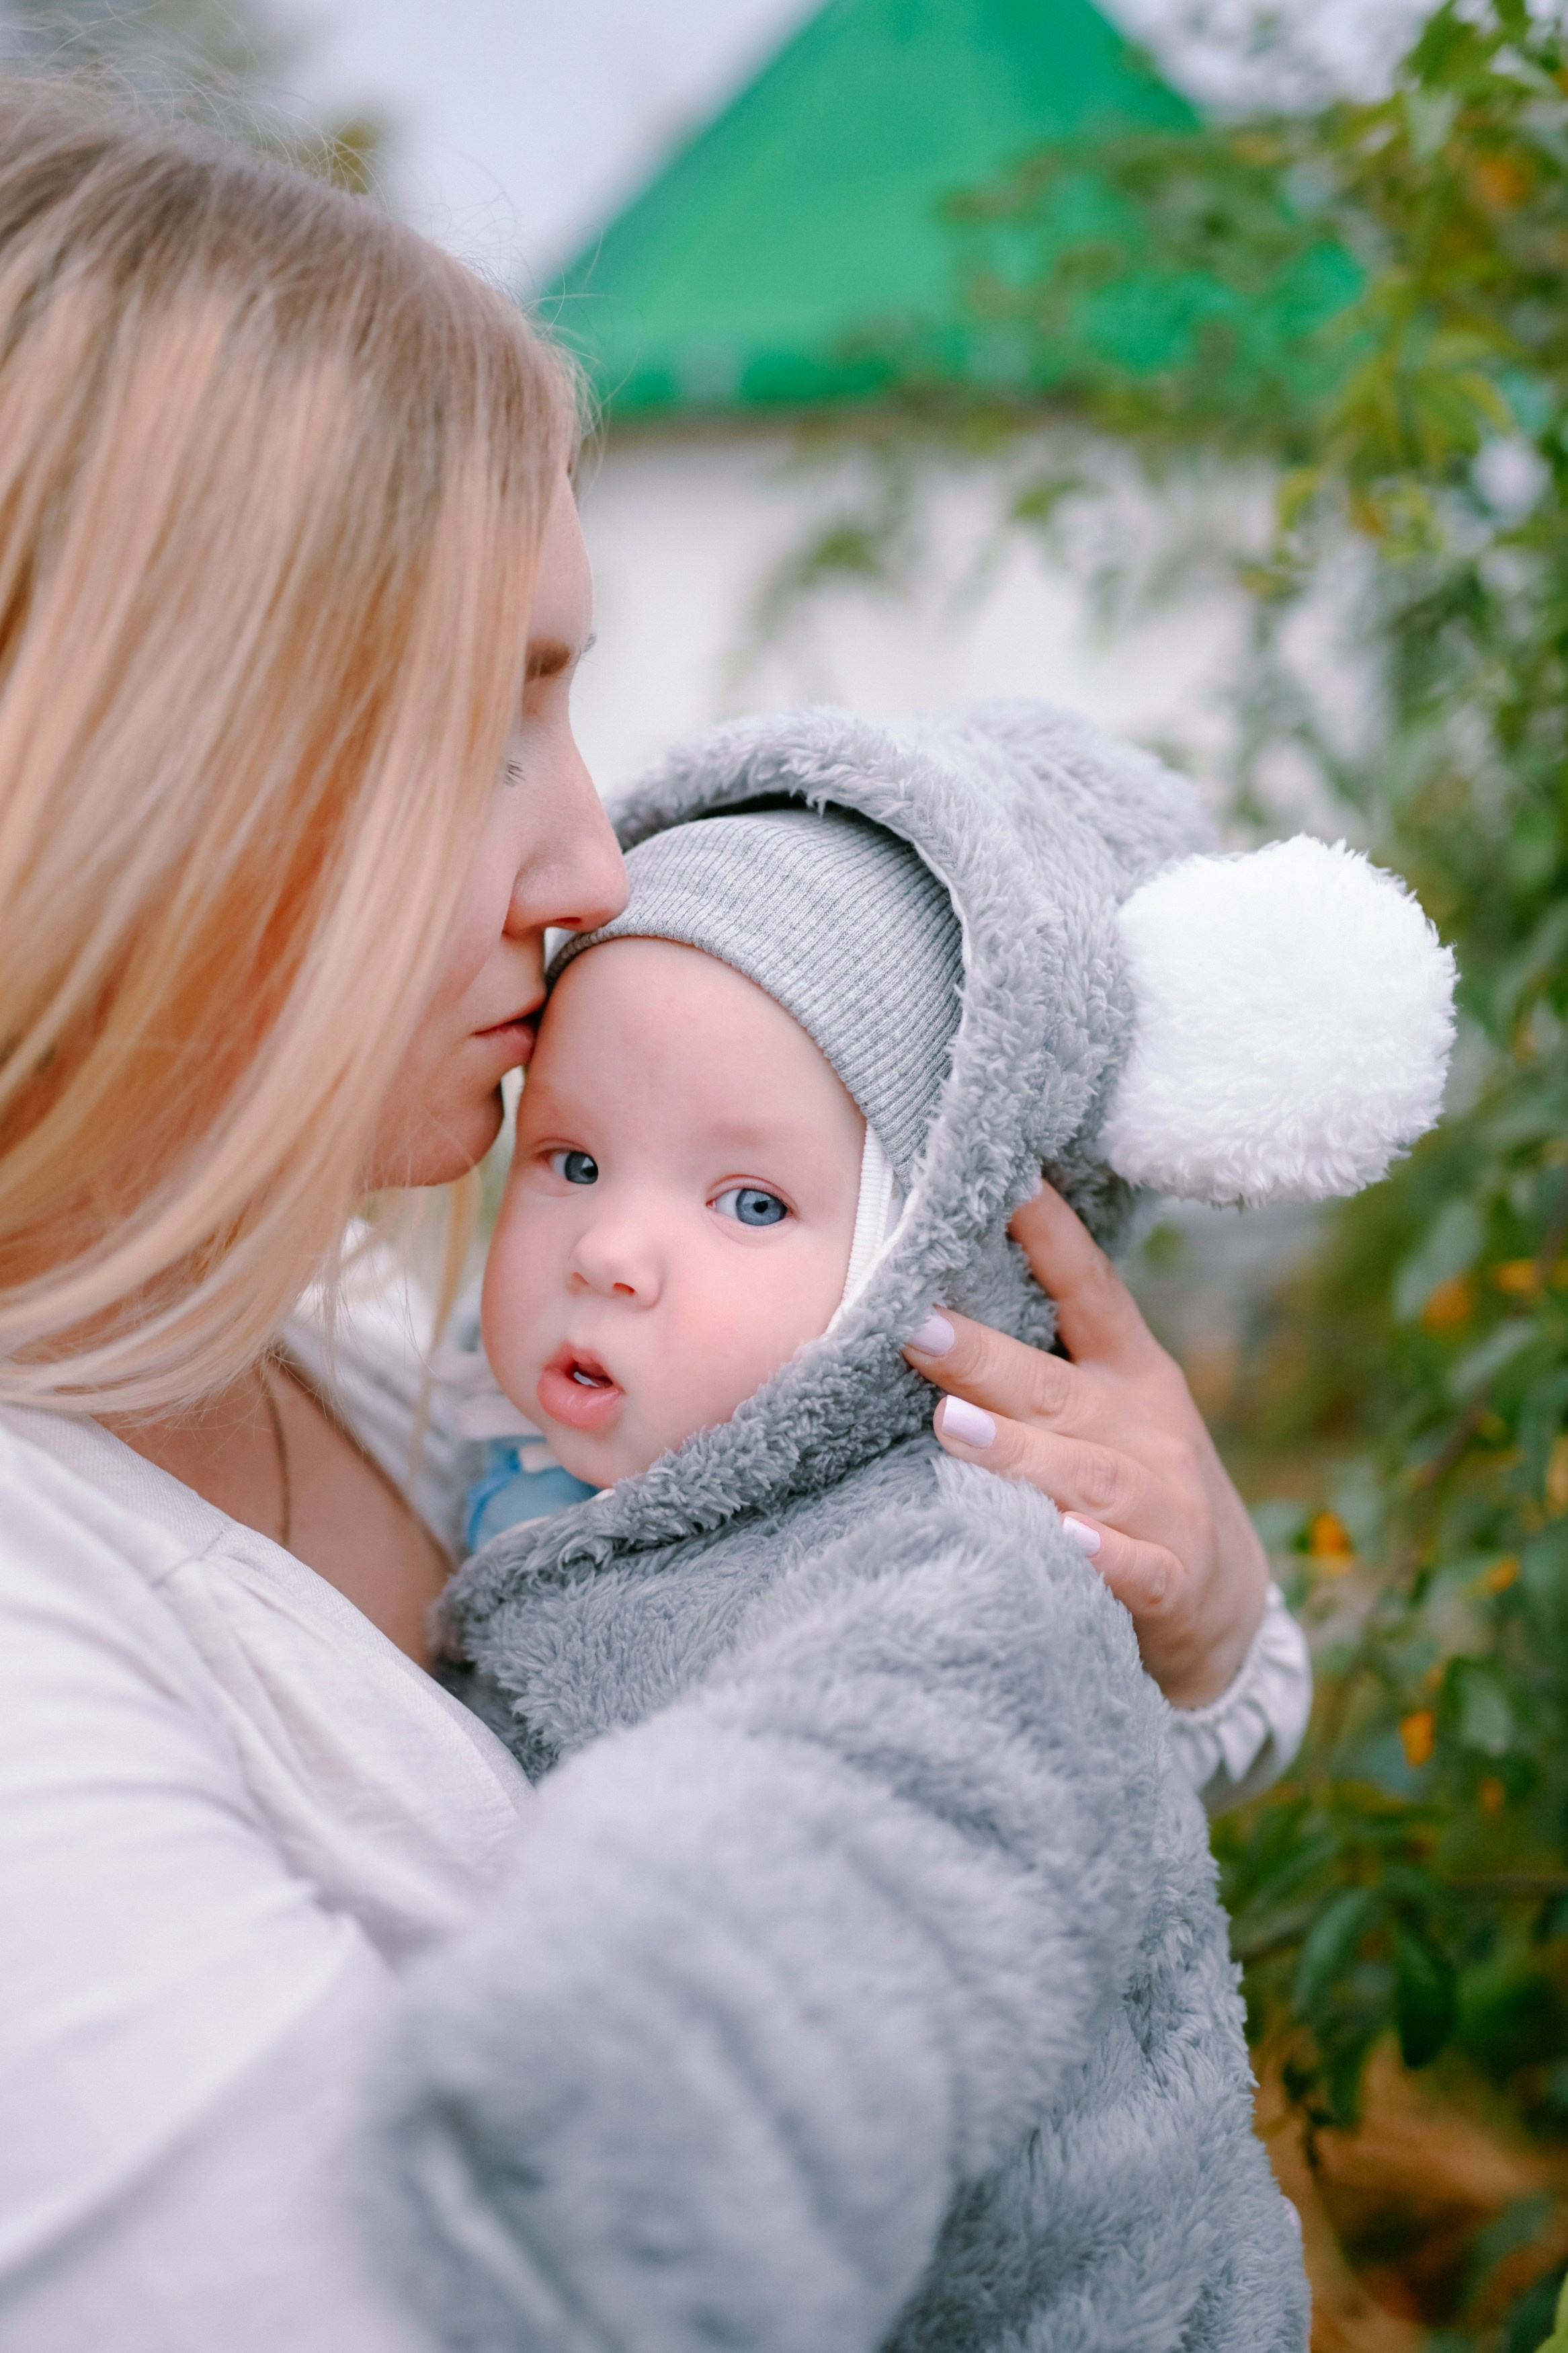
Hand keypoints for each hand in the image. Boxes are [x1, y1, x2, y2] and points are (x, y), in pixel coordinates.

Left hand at [903, 1181, 1267, 1707]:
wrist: (1224, 1601)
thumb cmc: (1132, 1484)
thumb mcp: (1105, 1410)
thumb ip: (1037, 1364)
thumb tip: (932, 1294)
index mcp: (1130, 1371)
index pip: (1091, 1291)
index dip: (1051, 1236)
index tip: (1006, 1181)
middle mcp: (1148, 1427)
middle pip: (1060, 1389)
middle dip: (986, 1358)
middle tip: (917, 1327)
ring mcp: (1167, 1504)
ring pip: (1088, 1475)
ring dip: (1019, 1451)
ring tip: (951, 1426)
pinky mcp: (1174, 1580)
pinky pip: (1137, 1568)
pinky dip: (1101, 1555)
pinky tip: (1062, 1539)